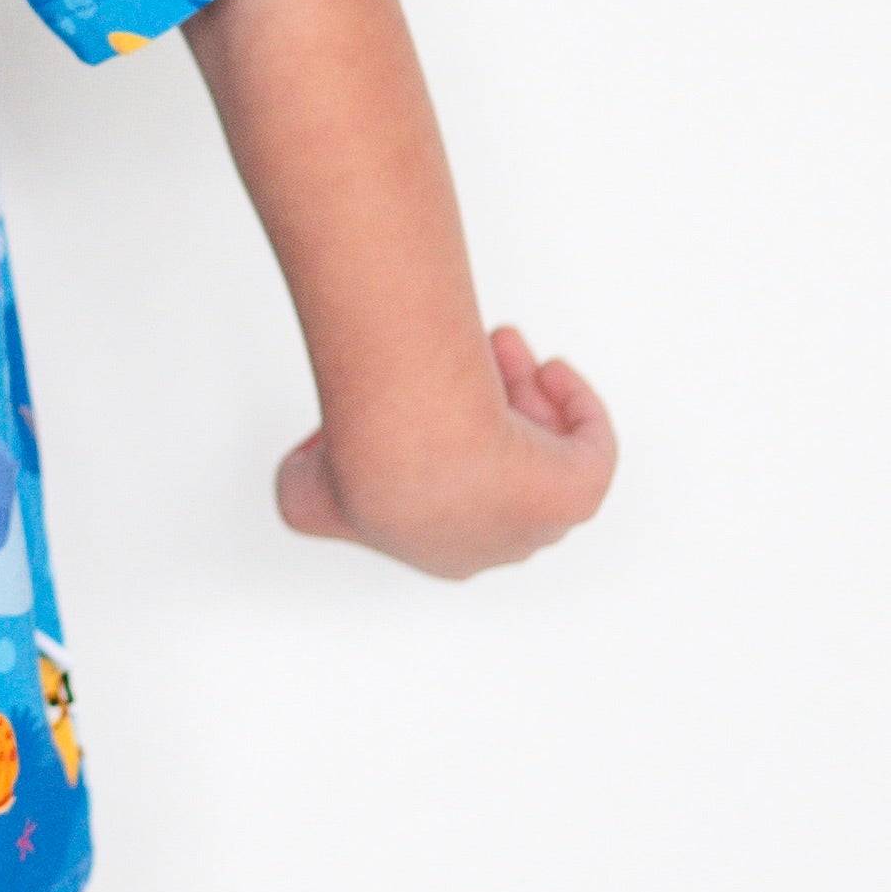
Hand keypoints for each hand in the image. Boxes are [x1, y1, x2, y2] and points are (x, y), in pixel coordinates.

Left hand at [276, 325, 616, 578]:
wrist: (411, 453)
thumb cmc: (361, 469)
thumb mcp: (301, 489)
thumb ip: (299, 477)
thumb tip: (310, 461)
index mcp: (436, 549)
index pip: (451, 496)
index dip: (444, 439)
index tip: (427, 390)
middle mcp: (491, 544)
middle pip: (501, 466)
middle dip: (489, 408)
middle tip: (474, 353)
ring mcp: (536, 524)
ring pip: (541, 451)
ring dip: (524, 394)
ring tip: (500, 341)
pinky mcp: (575, 494)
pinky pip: (591, 450)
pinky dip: (574, 406)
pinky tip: (546, 369)